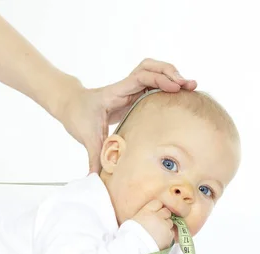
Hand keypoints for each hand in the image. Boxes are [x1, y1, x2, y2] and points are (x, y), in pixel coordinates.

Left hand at [59, 58, 196, 172]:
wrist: (70, 104)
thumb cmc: (77, 116)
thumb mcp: (86, 137)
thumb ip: (93, 158)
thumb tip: (94, 180)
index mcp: (115, 92)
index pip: (140, 77)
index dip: (159, 79)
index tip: (175, 87)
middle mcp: (124, 87)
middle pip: (150, 68)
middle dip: (170, 73)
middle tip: (188, 85)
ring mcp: (130, 89)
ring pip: (153, 71)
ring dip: (171, 75)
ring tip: (189, 86)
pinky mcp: (133, 94)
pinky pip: (153, 83)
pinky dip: (167, 84)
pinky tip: (179, 93)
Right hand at [132, 199, 173, 249]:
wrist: (135, 249)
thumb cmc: (130, 236)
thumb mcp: (134, 220)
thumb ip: (144, 215)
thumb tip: (148, 215)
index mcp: (147, 211)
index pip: (158, 203)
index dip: (157, 208)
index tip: (155, 213)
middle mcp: (157, 216)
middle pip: (166, 212)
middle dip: (163, 216)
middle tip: (157, 224)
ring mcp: (164, 226)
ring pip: (170, 222)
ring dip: (166, 226)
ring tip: (158, 233)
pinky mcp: (169, 235)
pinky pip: (171, 233)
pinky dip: (168, 235)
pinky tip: (160, 239)